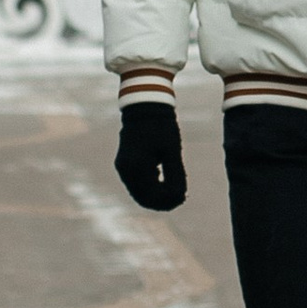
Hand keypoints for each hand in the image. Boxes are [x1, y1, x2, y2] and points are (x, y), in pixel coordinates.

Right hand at [114, 99, 187, 213]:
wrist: (144, 106)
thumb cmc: (161, 126)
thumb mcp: (172, 151)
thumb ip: (175, 174)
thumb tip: (180, 196)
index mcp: (137, 166)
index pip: (151, 195)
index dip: (168, 201)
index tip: (183, 199)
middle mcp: (125, 169)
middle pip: (143, 197)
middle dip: (162, 201)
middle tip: (181, 199)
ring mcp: (122, 167)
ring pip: (138, 192)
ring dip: (155, 196)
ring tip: (175, 192)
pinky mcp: (123, 163)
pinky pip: (135, 183)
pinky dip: (149, 187)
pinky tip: (164, 183)